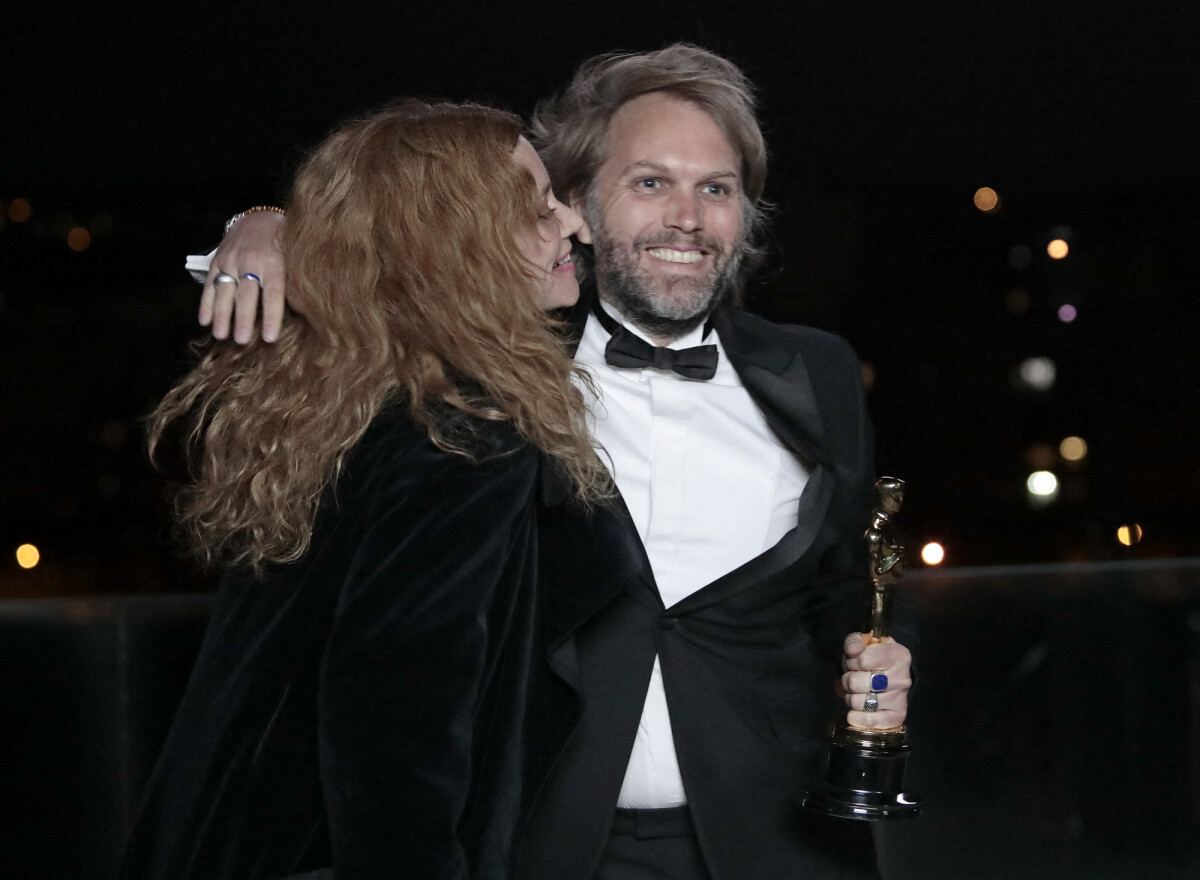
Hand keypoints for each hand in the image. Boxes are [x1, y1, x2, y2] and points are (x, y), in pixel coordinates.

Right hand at [200, 211, 287, 342]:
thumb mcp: (294, 259)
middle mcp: (251, 259)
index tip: (270, 338)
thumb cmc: (284, 245)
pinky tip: (205, 321)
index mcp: (275, 261)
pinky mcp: (218, 259)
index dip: (271, 316)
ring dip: (221, 314)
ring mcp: (232, 258)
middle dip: (243, 318)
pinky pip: (210, 283)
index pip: (273, 292)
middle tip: (242, 341)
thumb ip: (295, 283)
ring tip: (220, 335)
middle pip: (246, 293)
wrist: (260, 218)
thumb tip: (305, 313)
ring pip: (225, 289)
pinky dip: (206, 302)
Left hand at [840, 632, 910, 730]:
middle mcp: (902, 678)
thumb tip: (852, 649)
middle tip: (854, 679)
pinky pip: (870, 721)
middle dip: (848, 680)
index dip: (851, 661)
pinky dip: (857, 718)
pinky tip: (857, 711)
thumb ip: (855, 641)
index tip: (855, 661)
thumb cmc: (873, 659)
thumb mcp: (864, 644)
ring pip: (859, 702)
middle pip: (857, 682)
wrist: (892, 677)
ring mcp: (900, 699)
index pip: (862, 660)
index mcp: (898, 655)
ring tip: (857, 693)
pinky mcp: (897, 717)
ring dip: (850, 698)